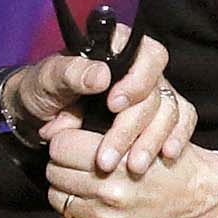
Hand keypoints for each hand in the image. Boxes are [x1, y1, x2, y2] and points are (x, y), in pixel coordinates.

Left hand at [4, 29, 196, 173]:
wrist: (37, 115)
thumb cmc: (43, 90)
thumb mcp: (49, 79)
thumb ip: (71, 74)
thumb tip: (102, 76)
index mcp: (117, 49)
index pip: (145, 55)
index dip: (136, 80)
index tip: (114, 105)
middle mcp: (140, 69)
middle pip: (155, 92)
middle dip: (133, 126)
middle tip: (109, 157)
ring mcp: (152, 93)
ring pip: (169, 111)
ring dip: (152, 140)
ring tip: (133, 167)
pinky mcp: (157, 117)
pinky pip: (180, 123)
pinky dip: (176, 138)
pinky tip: (167, 156)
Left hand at [46, 130, 217, 217]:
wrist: (191, 199)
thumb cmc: (162, 160)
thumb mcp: (138, 132)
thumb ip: (95, 129)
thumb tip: (51, 131)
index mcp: (117, 162)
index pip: (59, 146)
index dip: (66, 141)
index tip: (75, 143)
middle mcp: (110, 193)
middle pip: (54, 171)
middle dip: (63, 164)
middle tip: (79, 162)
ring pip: (56, 197)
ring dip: (66, 188)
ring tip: (87, 183)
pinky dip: (75, 212)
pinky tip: (93, 203)